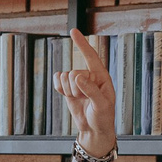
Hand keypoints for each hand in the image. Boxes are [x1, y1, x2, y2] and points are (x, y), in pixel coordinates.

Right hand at [53, 29, 116, 158]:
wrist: (94, 130)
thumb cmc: (103, 117)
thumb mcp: (101, 105)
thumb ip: (91, 90)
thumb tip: (77, 77)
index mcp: (101, 76)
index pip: (91, 56)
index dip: (82, 44)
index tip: (73, 31)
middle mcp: (89, 76)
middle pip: (74, 72)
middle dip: (76, 88)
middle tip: (85, 100)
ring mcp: (78, 82)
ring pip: (65, 77)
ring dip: (68, 91)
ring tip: (79, 100)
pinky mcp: (68, 89)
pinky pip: (57, 81)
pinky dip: (59, 88)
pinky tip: (66, 95)